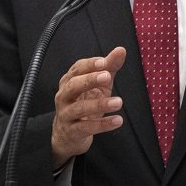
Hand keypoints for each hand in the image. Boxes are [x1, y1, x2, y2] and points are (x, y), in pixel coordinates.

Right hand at [51, 47, 126, 169]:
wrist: (68, 135)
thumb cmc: (83, 104)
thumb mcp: (98, 85)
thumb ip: (109, 68)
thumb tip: (121, 50)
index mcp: (69, 81)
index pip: (77, 69)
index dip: (90, 65)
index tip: (104, 62)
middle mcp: (64, 96)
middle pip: (73, 85)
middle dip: (89, 80)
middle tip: (107, 76)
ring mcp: (66, 114)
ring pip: (79, 108)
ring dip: (99, 104)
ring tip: (118, 102)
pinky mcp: (72, 131)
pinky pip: (86, 127)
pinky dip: (102, 124)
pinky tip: (117, 120)